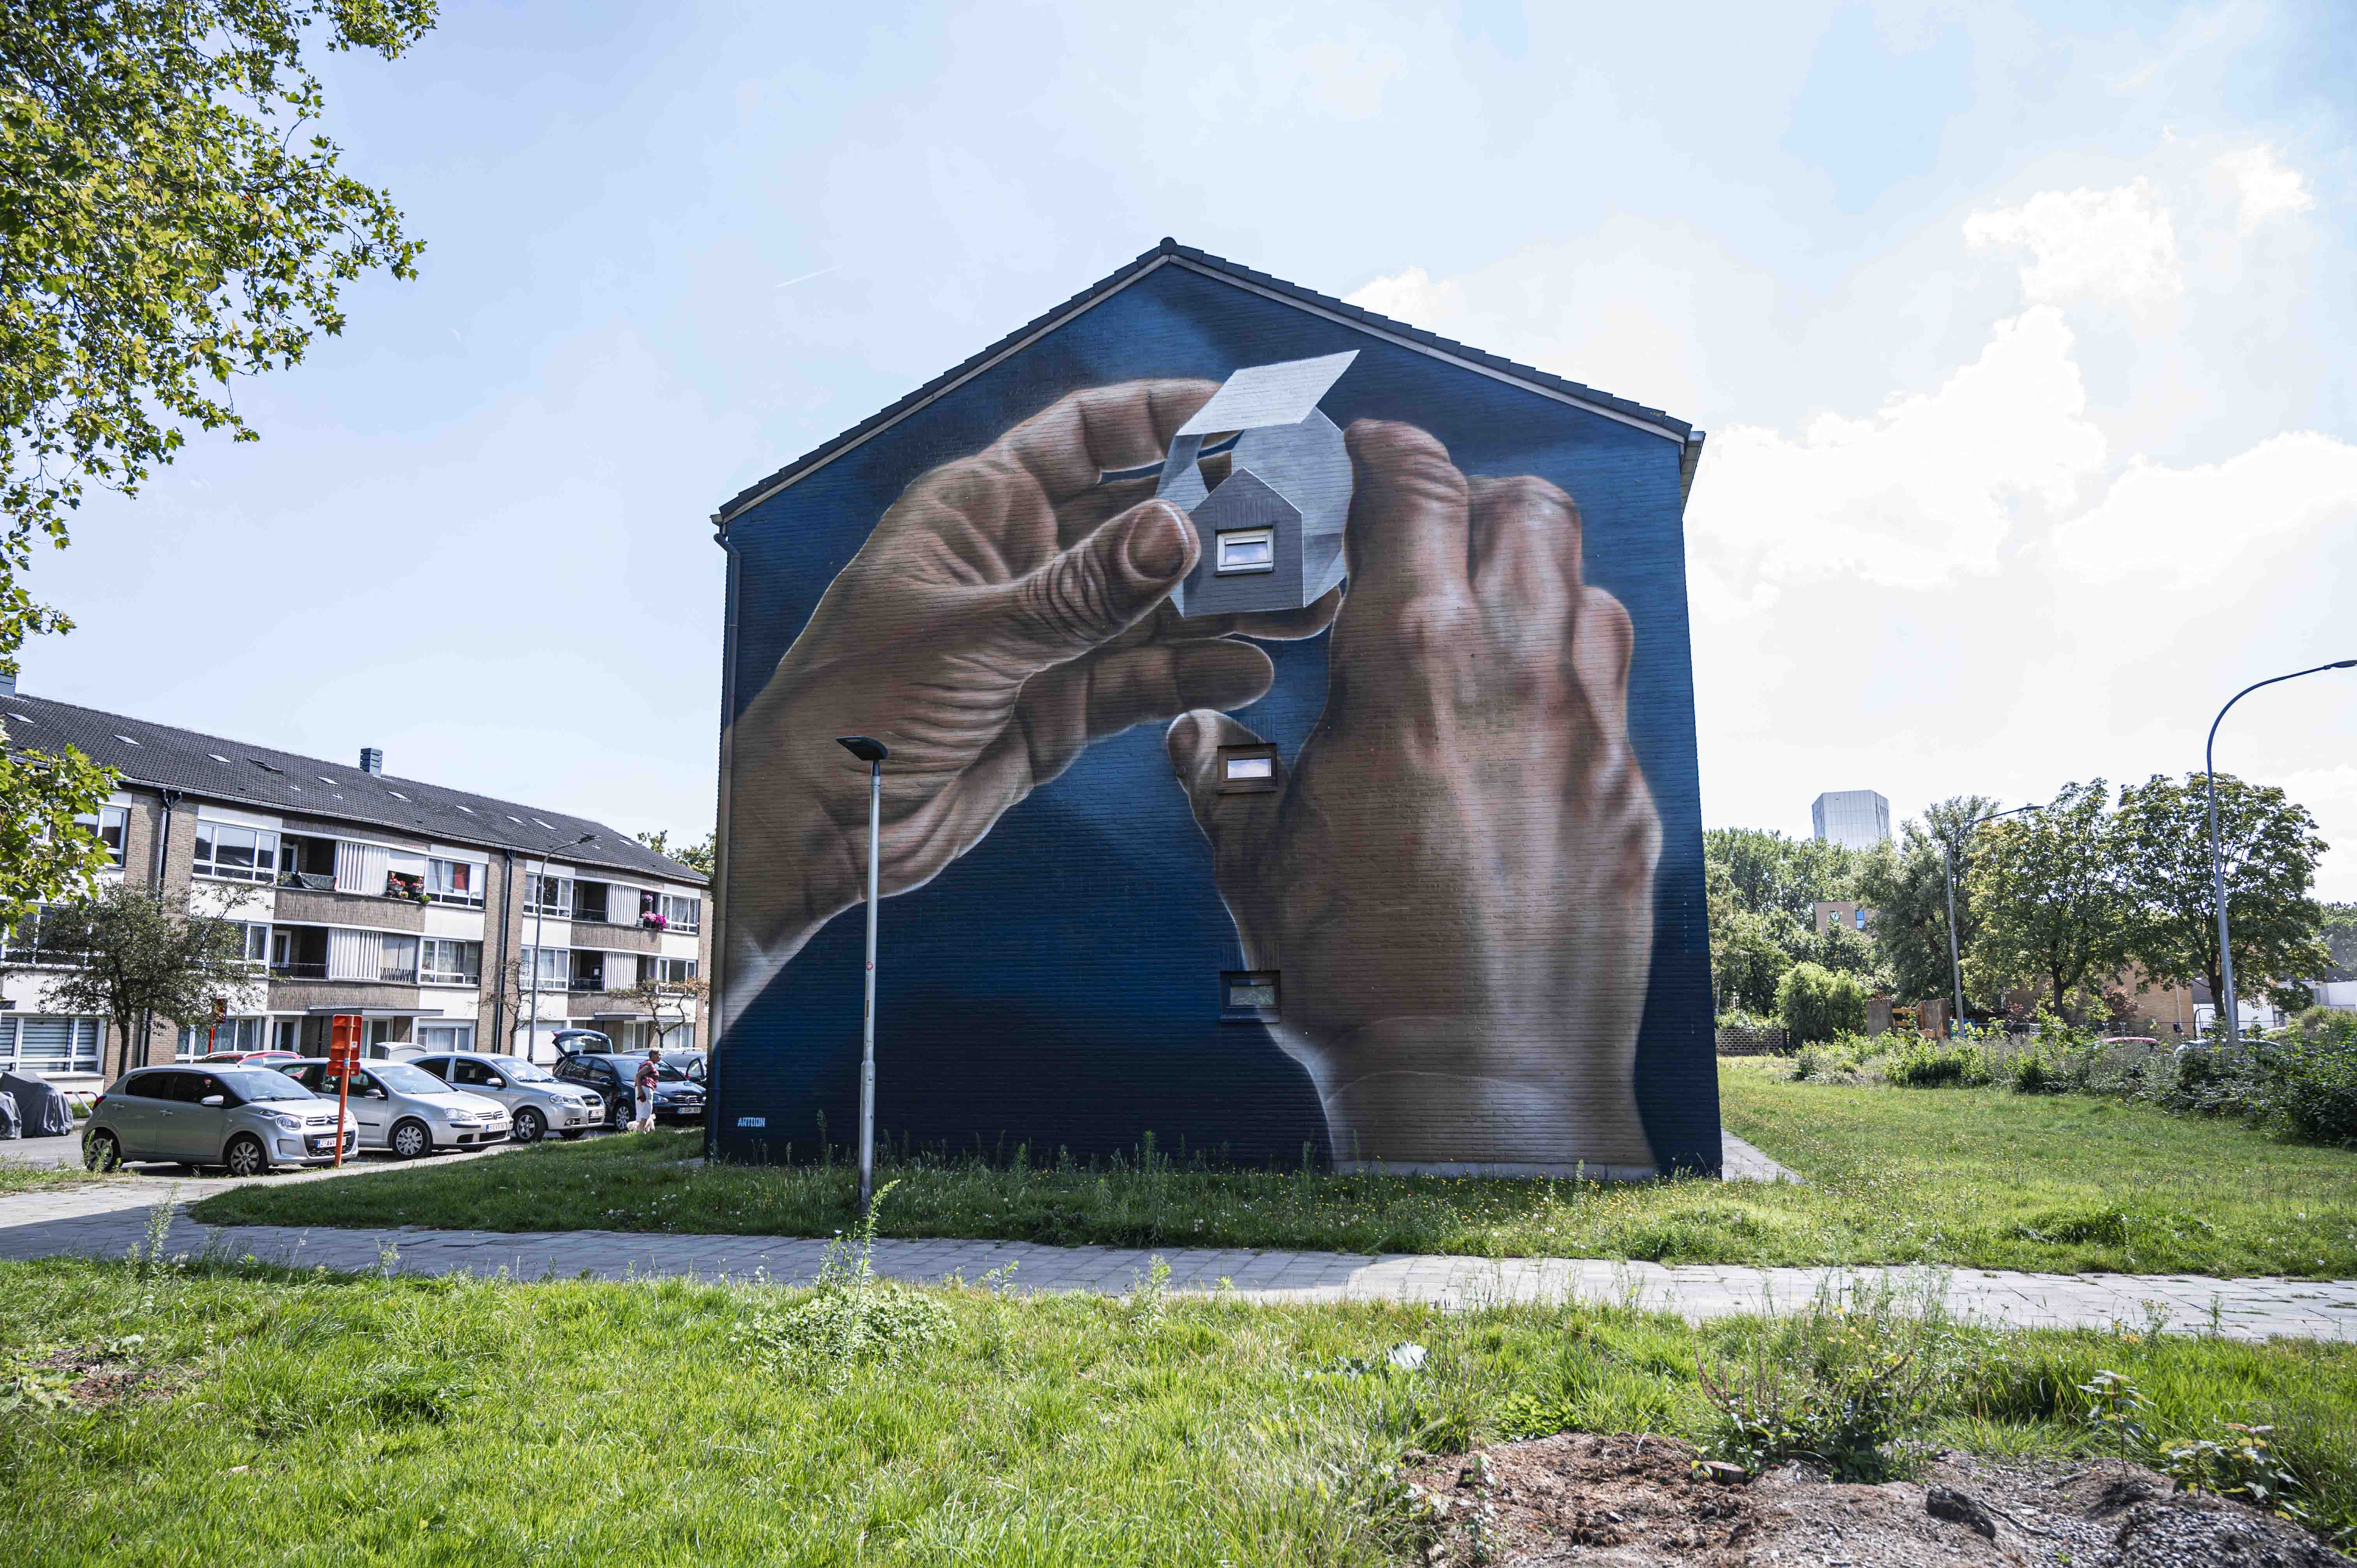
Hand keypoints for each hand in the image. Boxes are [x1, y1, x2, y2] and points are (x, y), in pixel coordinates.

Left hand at [727, 379, 1339, 1011]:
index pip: (1088, 432)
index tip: (1246, 413)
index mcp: (980, 507)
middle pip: (1141, 517)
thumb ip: (1080, 591)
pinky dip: (1195, 674)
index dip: (1165, 414)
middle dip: (1221, 517)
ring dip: (1226, 602)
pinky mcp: (1063, 708)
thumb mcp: (971, 637)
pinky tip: (1249, 668)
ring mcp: (1047, 637)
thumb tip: (1176, 531)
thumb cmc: (850, 710)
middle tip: (1302, 519)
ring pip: (1156, 603)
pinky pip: (1144, 678)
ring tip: (1306, 599)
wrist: (817, 831)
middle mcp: (1021, 562)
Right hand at [1167, 422, 1660, 1171]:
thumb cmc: (1352, 975)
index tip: (1366, 451)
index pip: (1414, 486)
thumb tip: (1202, 728)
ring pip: (1587, 591)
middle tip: (1431, 535)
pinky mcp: (1631, 799)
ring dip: (1537, 584)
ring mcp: (1593, 735)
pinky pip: (1615, 696)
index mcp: (1411, 662)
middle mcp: (1519, 673)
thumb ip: (1221, 771)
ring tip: (1485, 629)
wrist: (1480, 1087)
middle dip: (1477, 500)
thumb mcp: (1250, 859)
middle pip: (1530, 508)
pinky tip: (1525, 732)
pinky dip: (1570, 680)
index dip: (1387, 449)